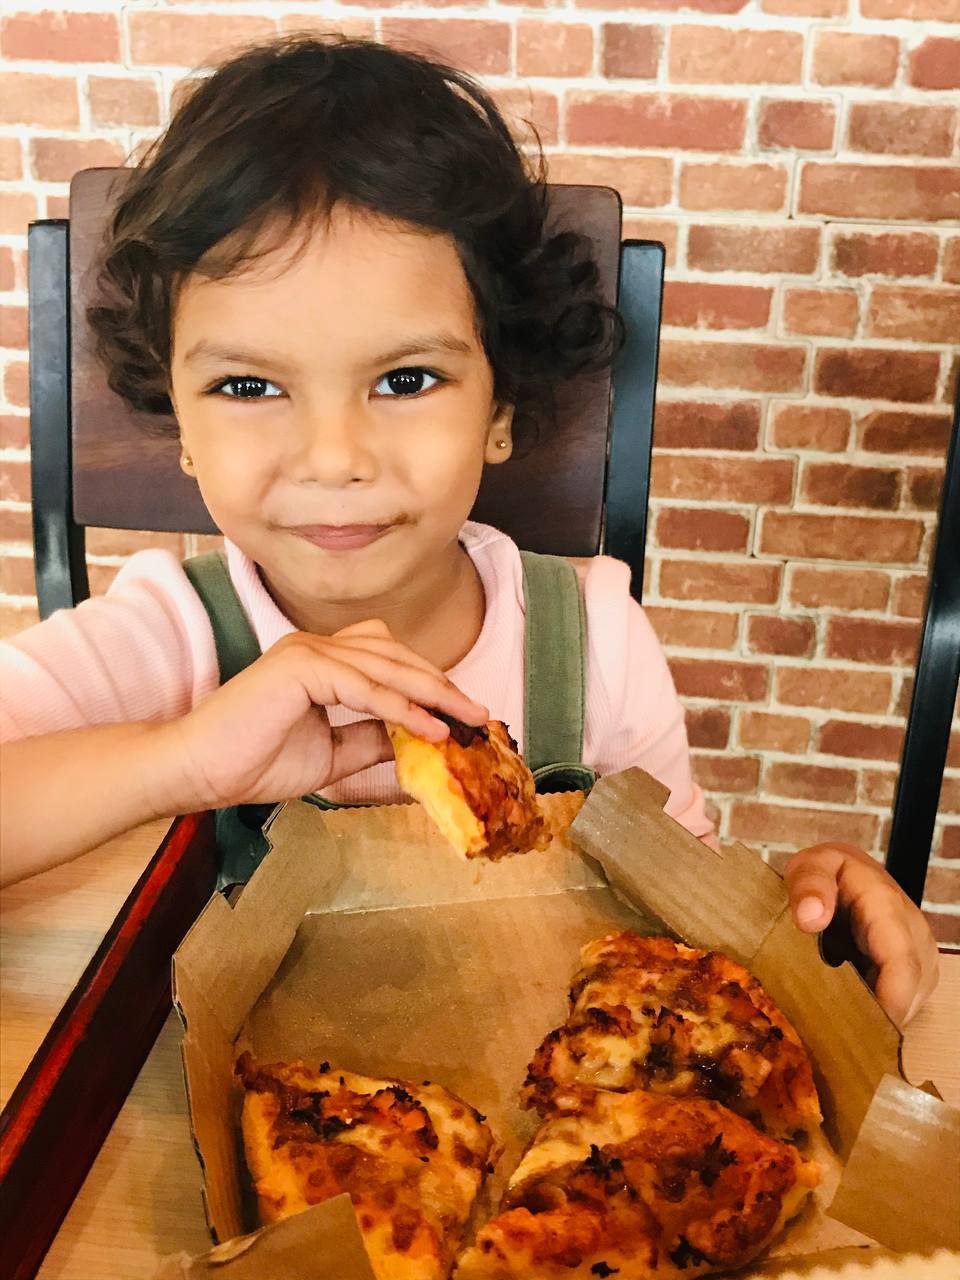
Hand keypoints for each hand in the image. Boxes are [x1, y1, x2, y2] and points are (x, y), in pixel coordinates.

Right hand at [163, 620, 486, 810]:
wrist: (197, 771)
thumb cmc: (251, 762)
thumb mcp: (331, 755)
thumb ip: (371, 741)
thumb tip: (417, 743)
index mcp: (322, 660)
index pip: (390, 660)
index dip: (431, 684)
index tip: (466, 715)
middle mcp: (316, 645)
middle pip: (397, 655)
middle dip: (444, 686)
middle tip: (481, 715)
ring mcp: (307, 650)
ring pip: (387, 665)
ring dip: (432, 693)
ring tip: (467, 721)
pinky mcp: (300, 666)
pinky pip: (364, 685)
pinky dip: (401, 706)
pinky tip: (431, 728)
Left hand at [784, 842, 939, 1025]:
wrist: (850, 874)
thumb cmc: (829, 873)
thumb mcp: (812, 865)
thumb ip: (809, 885)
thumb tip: (811, 917)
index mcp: (889, 909)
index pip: (901, 966)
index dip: (886, 1004)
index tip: (858, 1031)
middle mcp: (915, 938)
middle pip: (906, 996)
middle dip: (872, 1023)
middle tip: (832, 1044)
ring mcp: (919, 960)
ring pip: (906, 1008)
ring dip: (872, 1023)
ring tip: (834, 1034)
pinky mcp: (914, 978)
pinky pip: (901, 1007)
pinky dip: (874, 1018)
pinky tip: (847, 1024)